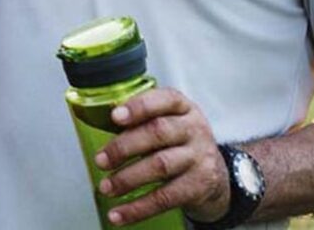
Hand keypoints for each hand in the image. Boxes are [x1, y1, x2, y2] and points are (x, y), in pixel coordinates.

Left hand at [94, 88, 229, 225]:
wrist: (216, 176)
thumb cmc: (179, 142)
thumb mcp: (168, 120)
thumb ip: (141, 119)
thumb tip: (96, 120)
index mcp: (183, 107)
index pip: (165, 99)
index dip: (138, 107)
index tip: (114, 117)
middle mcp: (194, 129)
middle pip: (158, 133)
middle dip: (124, 147)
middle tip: (100, 160)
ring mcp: (199, 158)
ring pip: (160, 165)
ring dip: (127, 179)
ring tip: (106, 187)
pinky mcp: (199, 186)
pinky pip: (166, 197)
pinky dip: (139, 208)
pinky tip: (118, 213)